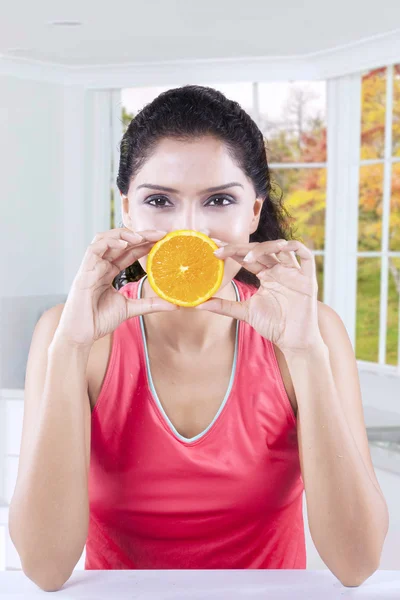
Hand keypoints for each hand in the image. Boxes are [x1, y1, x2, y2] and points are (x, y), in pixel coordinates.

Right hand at [54, 228, 178, 348]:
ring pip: (105, 239)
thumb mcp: (131, 309)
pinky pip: (94, 249)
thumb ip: (150, 304)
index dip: (145, 243)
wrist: (81, 335)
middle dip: (140, 235)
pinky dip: (109, 243)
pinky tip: (124, 244)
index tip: (163, 240)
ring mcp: (91, 267)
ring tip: (142, 237)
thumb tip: (175, 305)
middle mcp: (100, 265)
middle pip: (120, 242)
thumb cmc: (99, 321)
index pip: (128, 251)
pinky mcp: (84, 272)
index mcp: (108, 271)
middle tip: (160, 233)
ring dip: (123, 234)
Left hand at [195, 239, 321, 352]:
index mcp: (266, 275)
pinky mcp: (308, 278)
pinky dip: (295, 247)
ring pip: (281, 248)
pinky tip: (281, 248)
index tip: (212, 250)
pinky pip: (306, 255)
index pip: (247, 256)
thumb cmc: (273, 325)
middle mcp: (279, 270)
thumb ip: (224, 306)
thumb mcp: (245, 312)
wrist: (293, 341)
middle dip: (241, 247)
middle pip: (260, 250)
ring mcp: (294, 272)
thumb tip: (199, 304)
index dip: (232, 250)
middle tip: (221, 248)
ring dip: (264, 247)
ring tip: (247, 256)